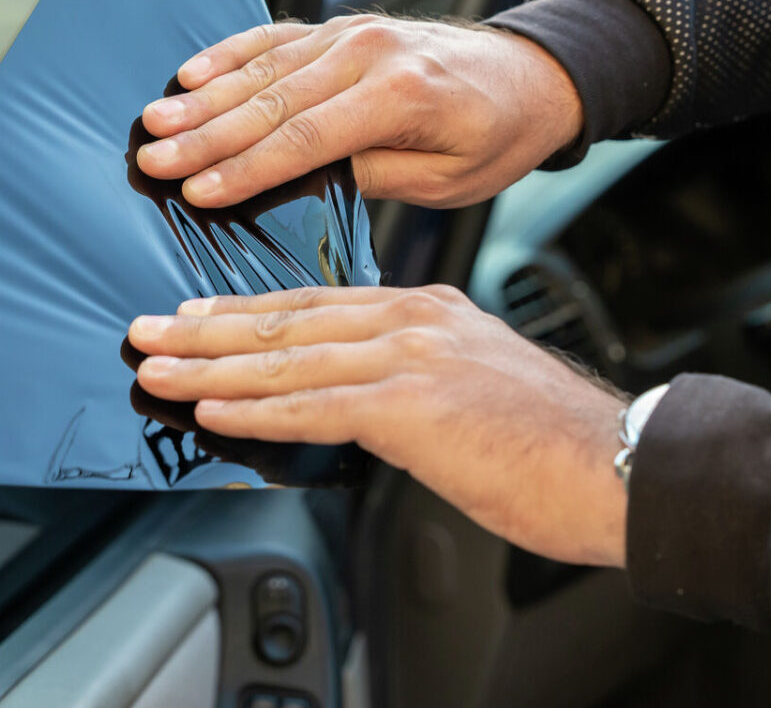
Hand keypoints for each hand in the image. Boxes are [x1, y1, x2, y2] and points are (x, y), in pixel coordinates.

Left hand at [128, 285, 628, 567]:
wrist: (621, 466)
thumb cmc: (558, 447)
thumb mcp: (479, 390)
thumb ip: (417, 383)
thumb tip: (361, 404)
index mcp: (431, 311)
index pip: (318, 305)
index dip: (247, 313)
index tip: (196, 318)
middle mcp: (417, 320)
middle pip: (290, 321)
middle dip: (209, 330)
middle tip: (149, 333)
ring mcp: (414, 357)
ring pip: (289, 357)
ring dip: (212, 367)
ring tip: (159, 369)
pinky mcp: (413, 404)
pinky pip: (315, 404)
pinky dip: (257, 407)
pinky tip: (214, 409)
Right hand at [135, 15, 582, 208]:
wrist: (532, 77)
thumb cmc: (495, 137)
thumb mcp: (447, 178)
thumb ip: (373, 174)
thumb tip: (300, 182)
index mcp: (400, 95)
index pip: (305, 138)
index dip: (246, 168)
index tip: (197, 191)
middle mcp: (370, 53)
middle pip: (271, 100)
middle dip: (205, 134)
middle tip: (151, 159)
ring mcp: (353, 33)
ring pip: (264, 67)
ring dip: (204, 97)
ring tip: (154, 122)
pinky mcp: (343, 27)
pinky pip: (278, 38)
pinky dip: (231, 53)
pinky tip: (190, 73)